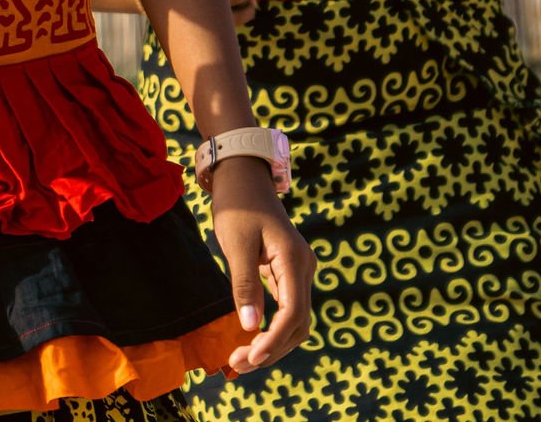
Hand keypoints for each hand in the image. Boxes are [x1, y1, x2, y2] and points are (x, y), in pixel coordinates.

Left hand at [209, 156, 314, 373]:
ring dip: (272, 343)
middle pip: (298, 324)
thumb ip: (245, 285)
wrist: (244, 176)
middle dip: (271, 349)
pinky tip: (250, 339)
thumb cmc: (237, 205)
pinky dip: (271, 328)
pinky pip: (286, 308)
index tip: (249, 357)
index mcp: (294, 260)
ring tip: (240, 358)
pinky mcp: (289, 272)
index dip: (273, 341)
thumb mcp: (236, 244)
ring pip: (294, 320)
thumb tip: (250, 326)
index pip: (293, 314)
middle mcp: (304, 268)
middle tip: (237, 365)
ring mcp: (299, 270)